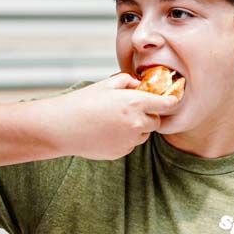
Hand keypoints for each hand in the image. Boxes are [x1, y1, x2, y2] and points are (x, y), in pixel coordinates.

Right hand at [39, 72, 178, 159]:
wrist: (61, 127)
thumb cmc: (81, 103)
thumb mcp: (105, 85)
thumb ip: (127, 81)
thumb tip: (139, 85)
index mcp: (134, 103)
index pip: (165, 103)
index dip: (170, 101)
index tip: (172, 99)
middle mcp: (136, 123)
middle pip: (156, 121)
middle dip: (149, 114)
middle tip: (133, 109)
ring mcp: (129, 140)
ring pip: (143, 134)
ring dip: (137, 127)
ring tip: (115, 120)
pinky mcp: (120, 152)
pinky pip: (130, 144)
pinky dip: (125, 138)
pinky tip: (107, 131)